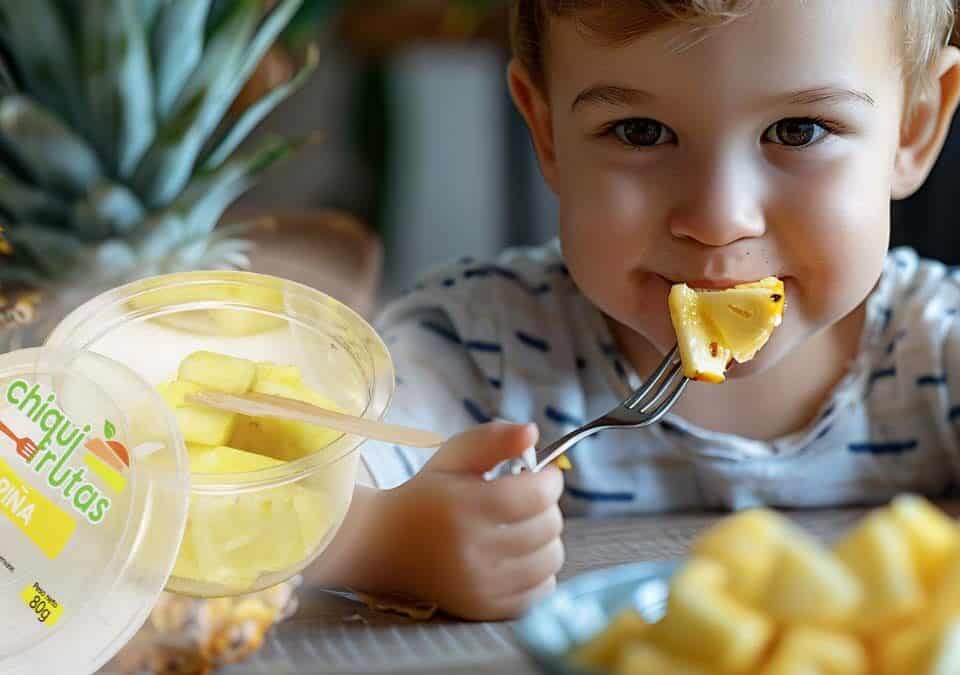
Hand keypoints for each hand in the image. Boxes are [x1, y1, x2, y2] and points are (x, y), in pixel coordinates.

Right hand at [382, 422, 565, 619]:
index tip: (542, 472)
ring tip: (523, 526)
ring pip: (551, 559)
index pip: (537, 494)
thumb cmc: (426, 494)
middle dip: (546, 506)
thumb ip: (494, 438)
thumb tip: (533, 432)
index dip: (549, 478)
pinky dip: (539, 571)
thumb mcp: (453, 456)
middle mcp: (474, 551)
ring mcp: (481, 585)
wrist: (383, 545)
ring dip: (546, 538)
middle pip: (548, 526)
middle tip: (526, 499)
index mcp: (465, 507)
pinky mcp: (485, 609)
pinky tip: (519, 555)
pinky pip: (542, 590)